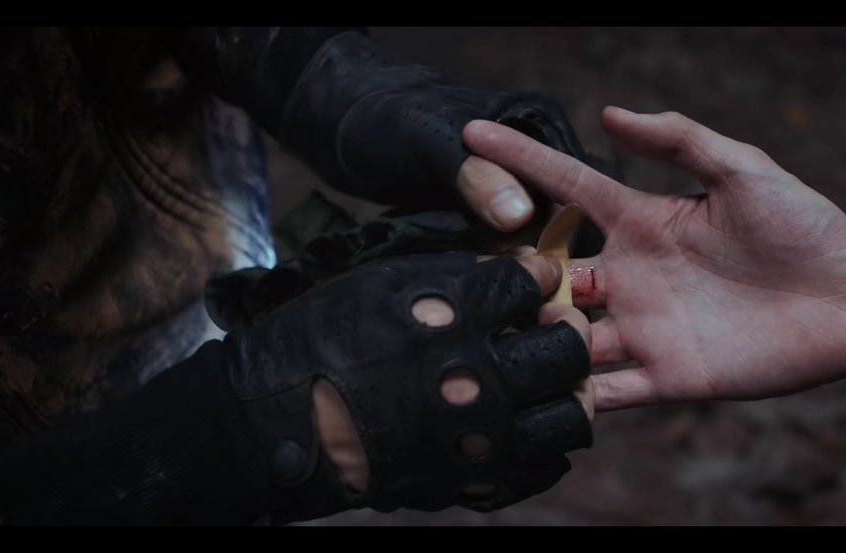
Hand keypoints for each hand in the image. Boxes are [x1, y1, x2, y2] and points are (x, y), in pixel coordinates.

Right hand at [227, 251, 592, 520]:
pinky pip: (543, 467)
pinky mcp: (471, 482)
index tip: (533, 276)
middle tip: (555, 324)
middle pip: (568, 350)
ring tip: (551, 379)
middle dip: (568, 329)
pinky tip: (526, 422)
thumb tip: (515, 270)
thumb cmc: (322, 340)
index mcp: (452, 320)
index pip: (532, 285)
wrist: (275, 422)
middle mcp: (475, 380)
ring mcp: (477, 439)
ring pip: (571, 414)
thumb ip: (455, 274)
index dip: (536, 274)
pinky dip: (545, 444)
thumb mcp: (382, 283)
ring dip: (570, 390)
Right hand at [464, 107, 845, 410]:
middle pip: (553, 274)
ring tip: (495, 333)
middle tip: (481, 271)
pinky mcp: (671, 375)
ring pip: (569, 335)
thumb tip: (610, 113)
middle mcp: (635, 276)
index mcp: (646, 223)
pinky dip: (576, 397)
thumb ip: (680, 141)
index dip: (523, 162)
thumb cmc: (805, 226)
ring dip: (534, 335)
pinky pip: (612, 391)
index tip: (475, 137)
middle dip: (514, 271)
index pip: (570, 190)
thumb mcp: (744, 170)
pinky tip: (538, 397)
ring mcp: (648, 328)